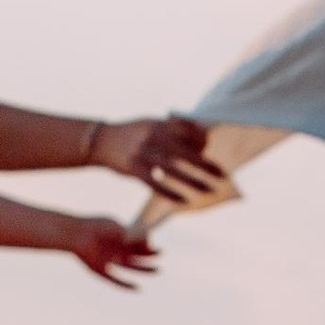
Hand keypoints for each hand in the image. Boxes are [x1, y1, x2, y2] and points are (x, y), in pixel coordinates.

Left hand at [67, 219, 159, 288]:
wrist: (75, 233)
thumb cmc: (96, 226)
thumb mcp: (118, 227)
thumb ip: (133, 234)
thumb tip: (148, 242)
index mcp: (119, 240)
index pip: (138, 246)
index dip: (148, 248)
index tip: (156, 248)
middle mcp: (115, 252)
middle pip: (136, 259)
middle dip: (150, 260)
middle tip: (161, 263)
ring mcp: (108, 261)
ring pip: (130, 269)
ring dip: (144, 271)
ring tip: (157, 271)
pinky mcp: (100, 270)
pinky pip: (115, 280)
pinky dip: (125, 285)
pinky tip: (137, 288)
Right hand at [93, 116, 226, 204]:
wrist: (100, 140)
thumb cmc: (133, 134)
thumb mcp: (151, 124)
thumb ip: (173, 129)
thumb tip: (203, 140)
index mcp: (158, 124)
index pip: (187, 131)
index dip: (202, 141)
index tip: (212, 150)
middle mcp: (151, 137)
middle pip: (185, 152)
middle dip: (206, 164)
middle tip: (223, 175)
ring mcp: (142, 153)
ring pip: (173, 170)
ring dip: (194, 181)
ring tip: (210, 190)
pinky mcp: (133, 169)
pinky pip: (155, 184)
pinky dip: (170, 193)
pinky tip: (184, 201)